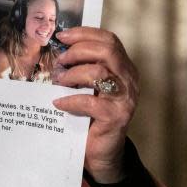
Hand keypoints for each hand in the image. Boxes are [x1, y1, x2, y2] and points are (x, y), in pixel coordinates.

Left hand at [52, 27, 138, 182]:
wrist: (99, 151)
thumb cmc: (89, 115)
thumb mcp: (86, 86)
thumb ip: (81, 67)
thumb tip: (57, 50)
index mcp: (123, 68)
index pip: (109, 40)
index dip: (85, 34)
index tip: (62, 36)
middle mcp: (129, 80)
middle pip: (107, 51)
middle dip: (78, 51)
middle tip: (60, 62)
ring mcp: (125, 99)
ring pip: (98, 73)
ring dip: (72, 74)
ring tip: (59, 81)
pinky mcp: (116, 118)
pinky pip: (90, 102)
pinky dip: (70, 100)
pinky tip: (59, 103)